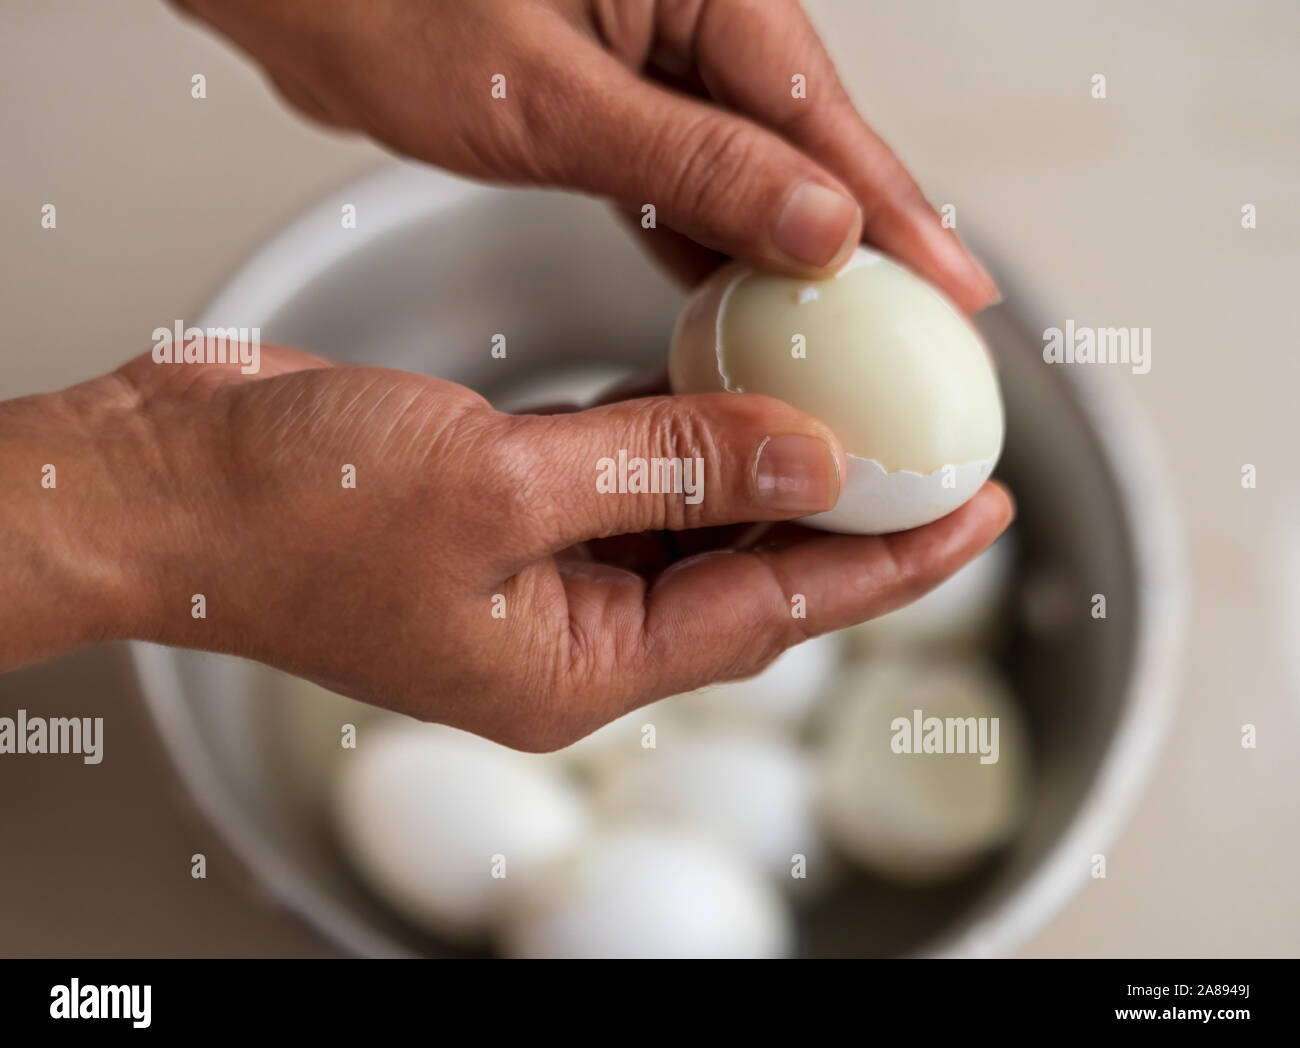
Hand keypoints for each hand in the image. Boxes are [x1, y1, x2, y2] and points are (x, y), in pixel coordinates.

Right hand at [0, 346, 1012, 749]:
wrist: (167, 488)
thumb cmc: (295, 510)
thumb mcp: (501, 486)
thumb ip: (665, 470)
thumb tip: (806, 462)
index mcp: (572, 667)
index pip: (774, 615)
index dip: (886, 564)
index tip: (977, 511)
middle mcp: (565, 631)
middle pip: (747, 575)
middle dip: (847, 519)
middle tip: (942, 457)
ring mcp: (536, 570)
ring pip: (690, 520)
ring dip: (765, 467)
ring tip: (857, 414)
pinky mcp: (506, 506)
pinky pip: (625, 476)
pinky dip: (681, 431)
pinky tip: (730, 386)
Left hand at [171, 0, 998, 306]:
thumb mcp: (548, 99)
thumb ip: (690, 164)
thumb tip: (814, 222)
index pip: (825, 120)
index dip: (897, 215)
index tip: (954, 287)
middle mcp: (690, 16)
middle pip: (805, 148)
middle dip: (862, 246)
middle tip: (919, 330)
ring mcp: (651, 58)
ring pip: (748, 171)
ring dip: (788, 256)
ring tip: (842, 336)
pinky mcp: (610, 97)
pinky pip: (686, 179)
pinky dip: (711, 244)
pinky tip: (736, 298)